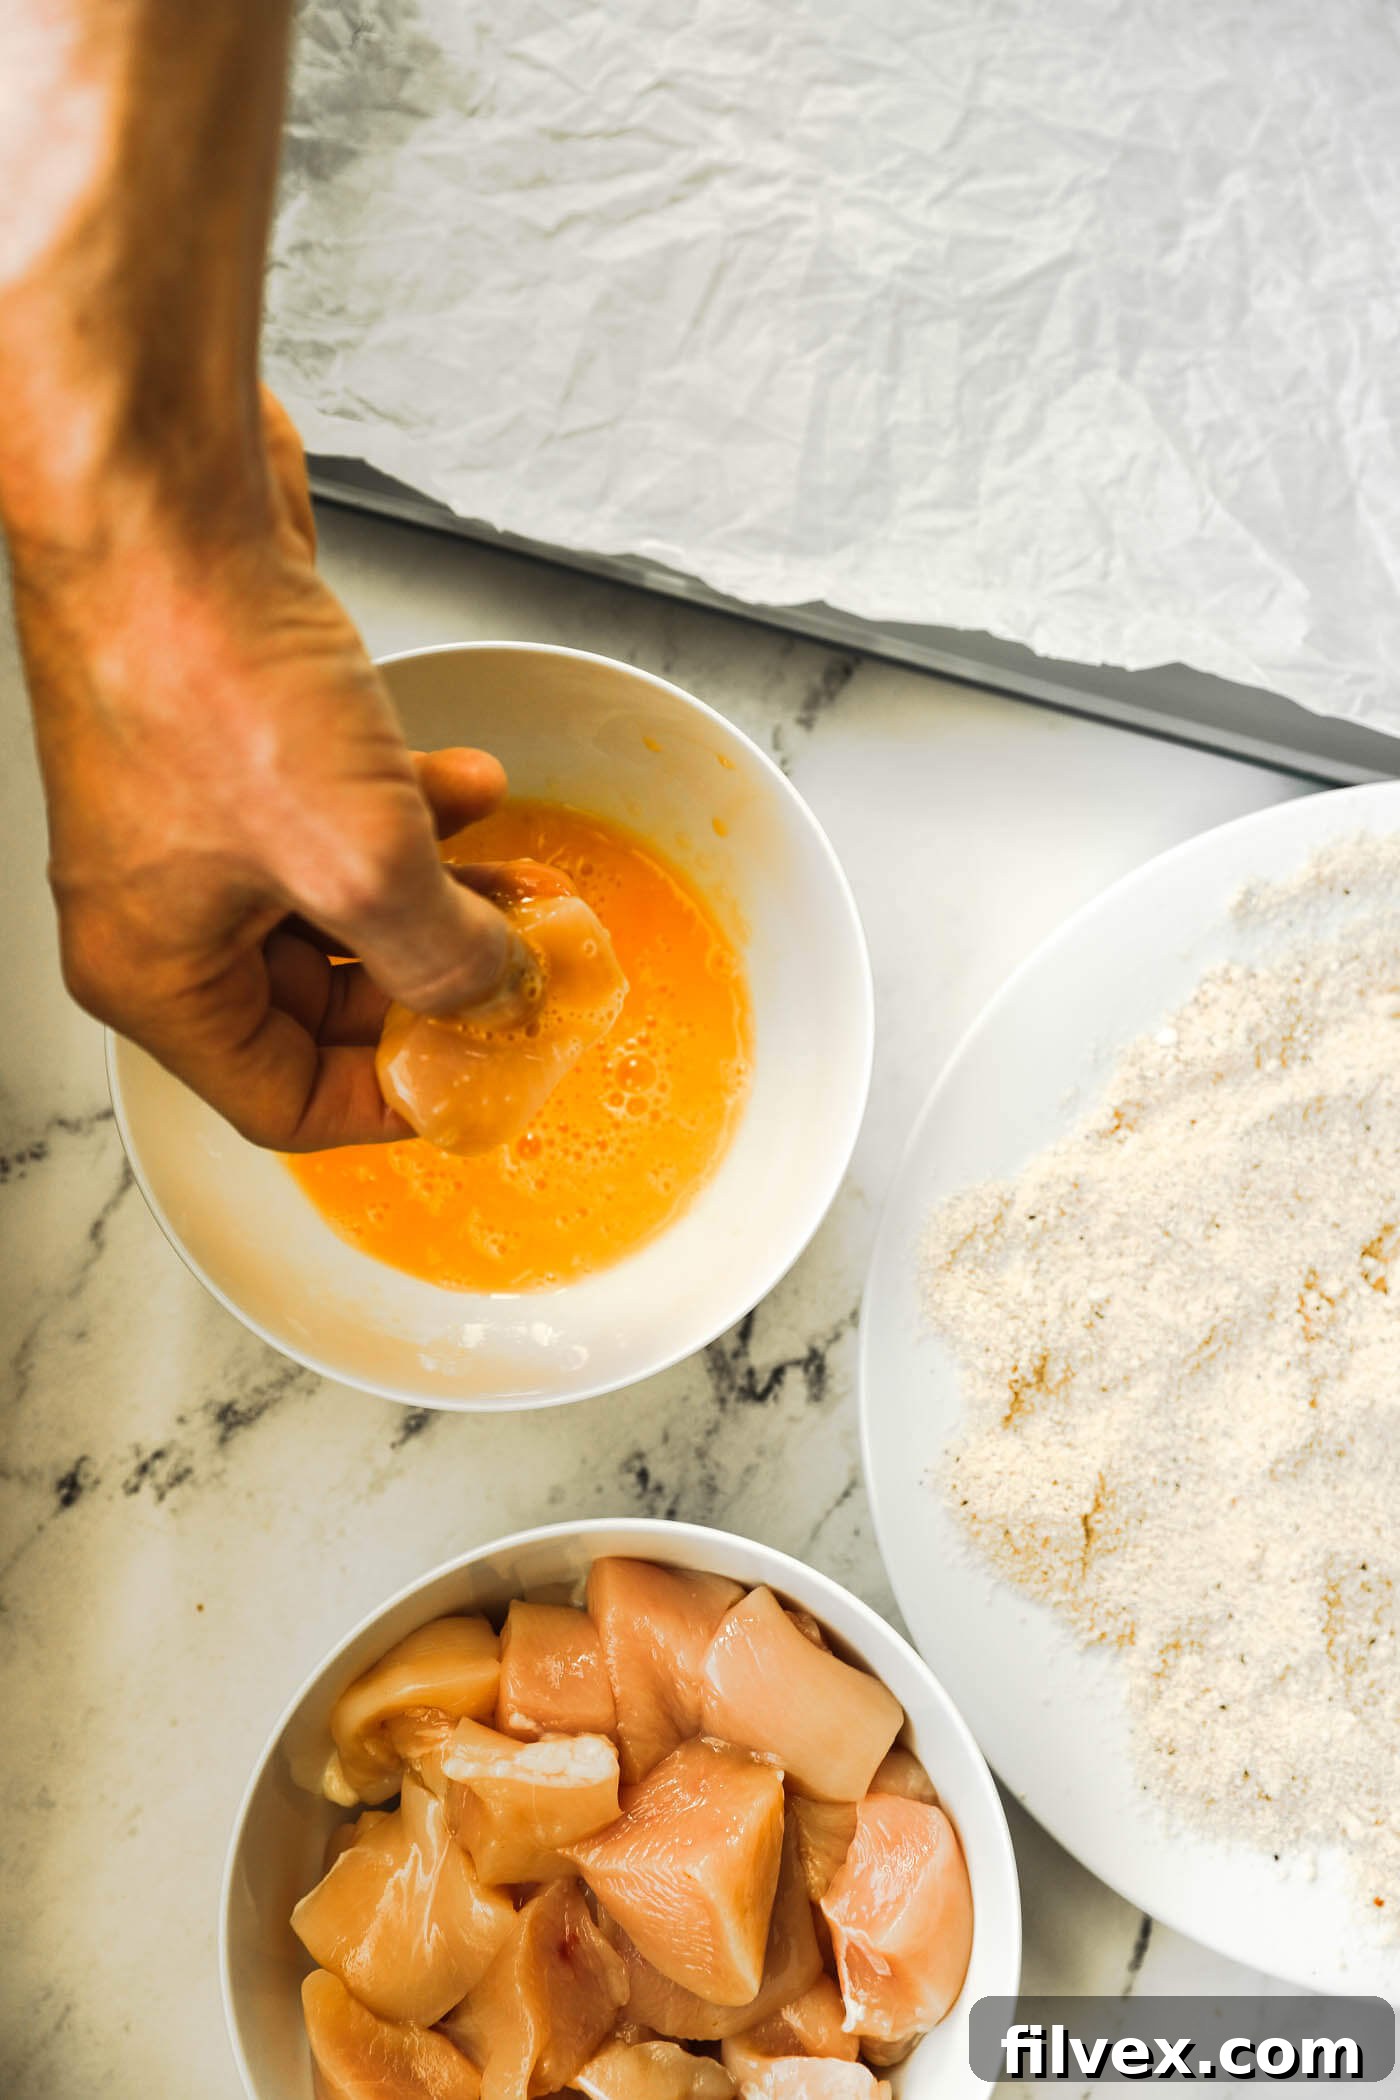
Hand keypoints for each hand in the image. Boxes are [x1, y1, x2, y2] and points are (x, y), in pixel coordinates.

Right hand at [10, 391, 518, 1149]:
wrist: (159, 498)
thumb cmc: (202, 671)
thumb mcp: (361, 863)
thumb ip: (443, 957)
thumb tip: (494, 992)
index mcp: (156, 973)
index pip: (283, 1099)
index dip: (392, 1102)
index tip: (480, 1079)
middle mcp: (165, 910)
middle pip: (322, 1004)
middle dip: (432, 982)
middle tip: (521, 973)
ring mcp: (199, 827)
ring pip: (342, 906)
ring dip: (438, 894)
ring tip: (518, 881)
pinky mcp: (240, 749)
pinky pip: (340, 818)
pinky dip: (410, 811)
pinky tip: (471, 784)